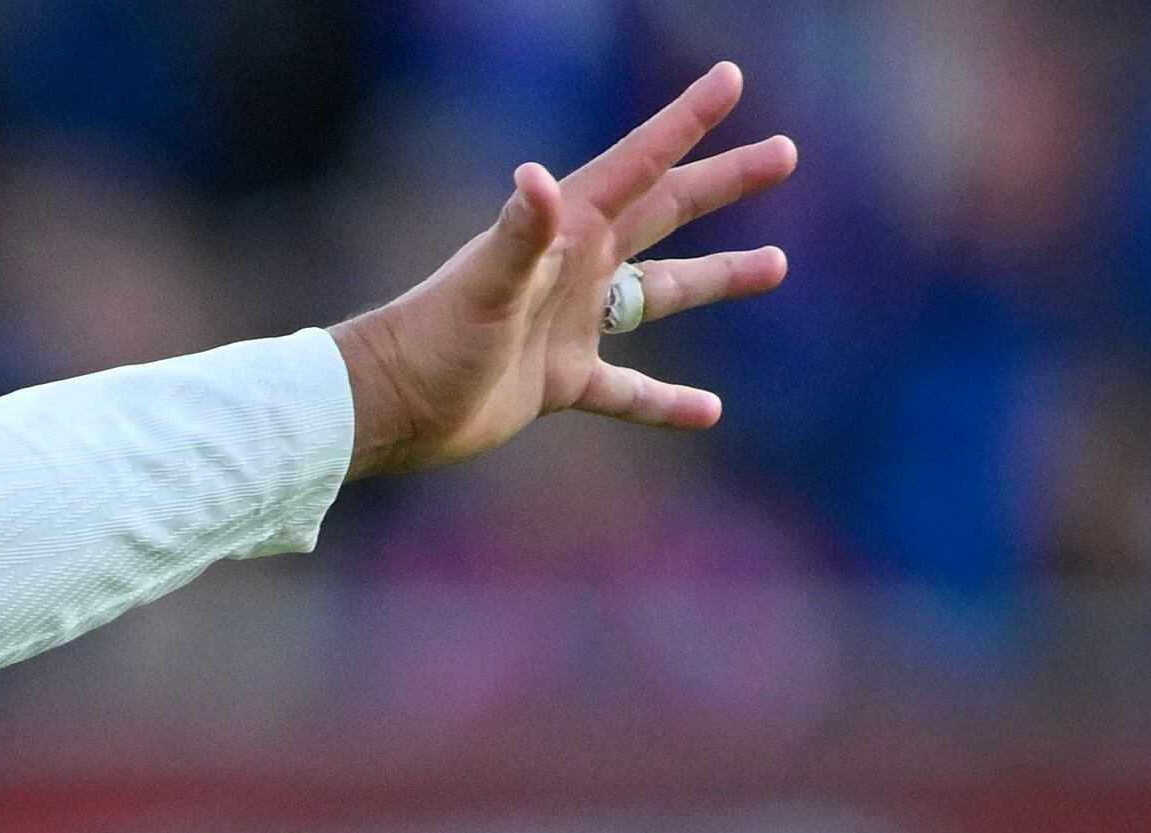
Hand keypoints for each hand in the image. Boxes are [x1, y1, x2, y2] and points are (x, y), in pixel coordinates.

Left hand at [334, 61, 796, 478]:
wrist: (390, 407)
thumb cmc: (431, 338)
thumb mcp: (484, 282)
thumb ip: (519, 232)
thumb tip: (538, 178)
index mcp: (566, 233)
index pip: (639, 164)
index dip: (684, 121)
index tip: (729, 79)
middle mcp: (575, 270)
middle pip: (666, 214)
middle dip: (723, 182)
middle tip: (784, 154)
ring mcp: (571, 325)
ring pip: (660, 295)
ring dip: (717, 279)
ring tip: (777, 265)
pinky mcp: (559, 381)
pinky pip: (627, 392)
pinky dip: (665, 401)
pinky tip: (709, 410)